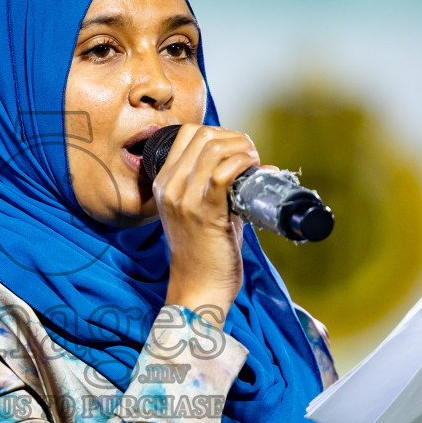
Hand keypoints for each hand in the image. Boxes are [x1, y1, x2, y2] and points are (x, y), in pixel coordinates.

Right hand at [153, 124, 261, 317]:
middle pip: (202, 135)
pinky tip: (253, 168)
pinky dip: (242, 163)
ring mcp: (184, 199)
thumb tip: (258, 166)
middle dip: (234, 137)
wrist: (198, 289)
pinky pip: (223, 172)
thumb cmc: (204, 254)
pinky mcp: (204, 212)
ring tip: (254, 161)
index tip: (236, 148)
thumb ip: (220, 187)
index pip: (187, 134)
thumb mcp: (200, 212)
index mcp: (163, 183)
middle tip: (250, 154)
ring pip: (213, 148)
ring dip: (242, 147)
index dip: (218, 132)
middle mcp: (169, 187)